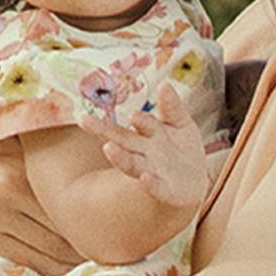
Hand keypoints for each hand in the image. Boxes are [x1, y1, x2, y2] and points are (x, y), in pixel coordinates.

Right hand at [77, 101, 217, 208]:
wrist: (190, 183)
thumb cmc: (179, 150)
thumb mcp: (180, 124)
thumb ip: (171, 107)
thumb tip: (164, 84)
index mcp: (144, 136)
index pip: (126, 126)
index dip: (119, 123)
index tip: (118, 117)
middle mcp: (143, 152)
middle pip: (121, 140)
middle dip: (103, 131)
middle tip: (84, 121)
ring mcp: (152, 171)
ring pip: (131, 163)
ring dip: (120, 157)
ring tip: (109, 148)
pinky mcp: (165, 191)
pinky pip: (156, 188)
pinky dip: (150, 185)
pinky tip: (145, 179)